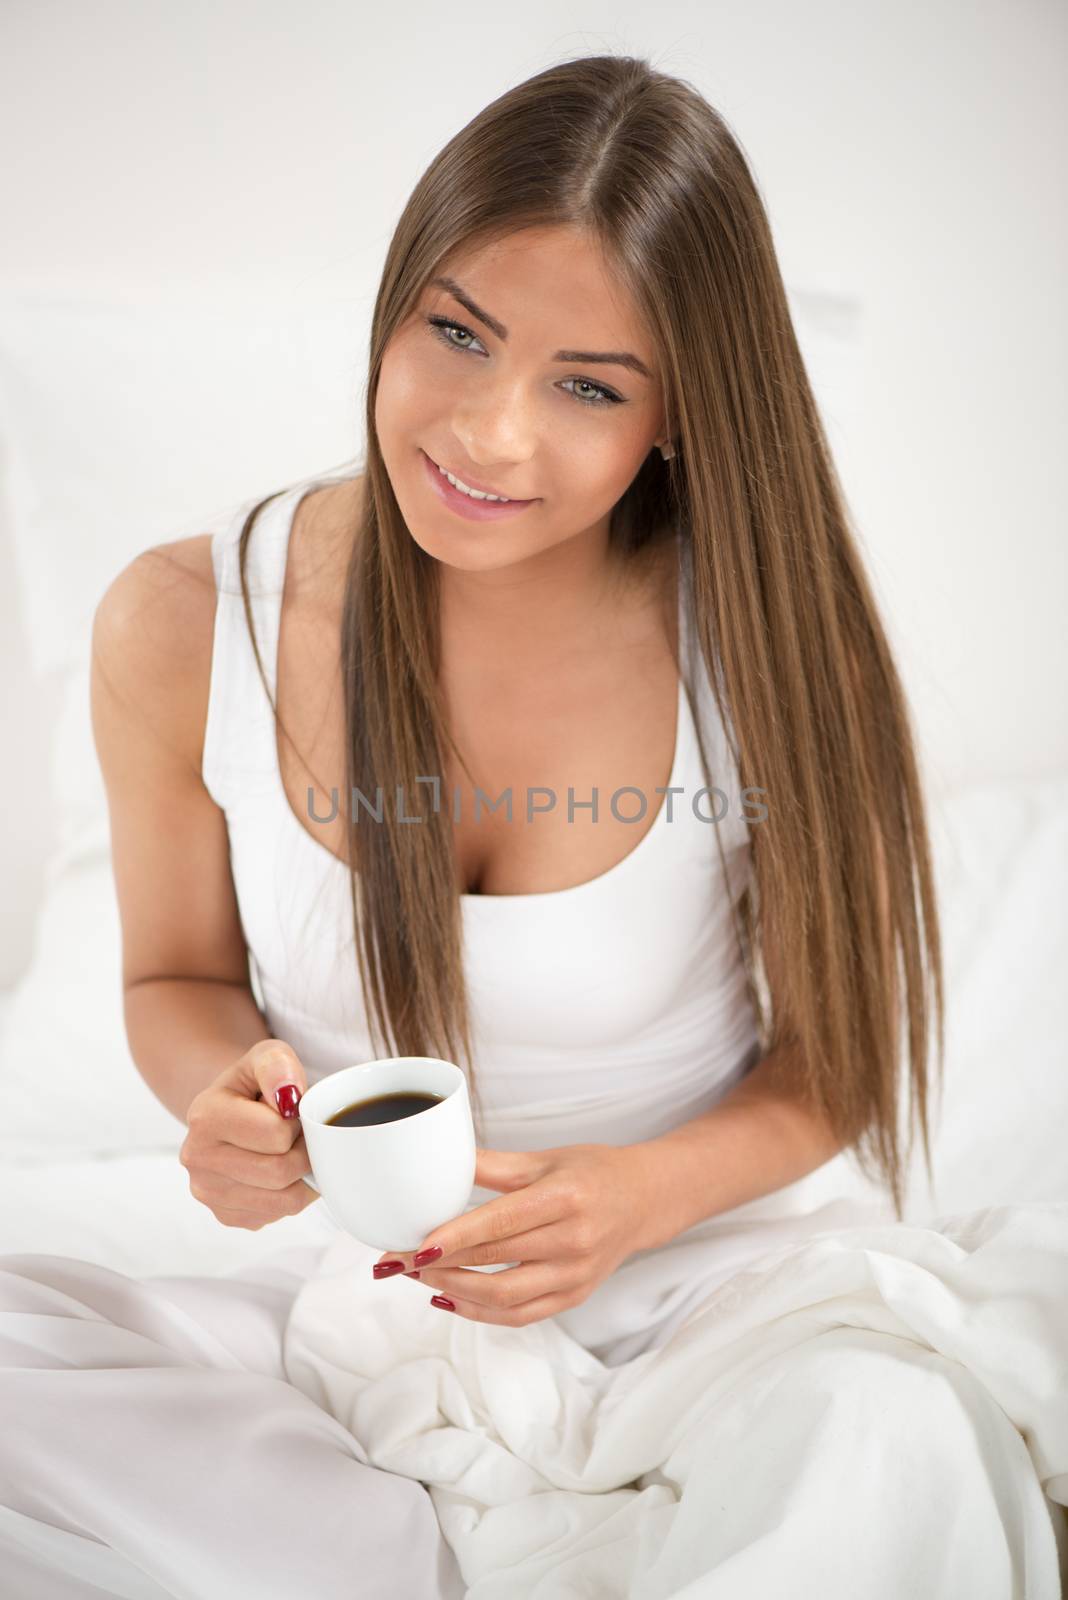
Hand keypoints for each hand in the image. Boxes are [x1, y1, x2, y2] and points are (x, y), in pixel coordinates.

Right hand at [180, 1040, 319, 1228]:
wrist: (231, 1110)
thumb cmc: (254, 1083)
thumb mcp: (267, 1056)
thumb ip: (278, 1065)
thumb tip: (289, 1095)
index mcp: (205, 1116)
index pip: (276, 1135)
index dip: (296, 1122)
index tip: (290, 1113)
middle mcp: (198, 1158)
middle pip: (280, 1172)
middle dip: (304, 1153)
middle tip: (302, 1136)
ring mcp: (208, 1192)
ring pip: (284, 1201)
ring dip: (302, 1177)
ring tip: (293, 1152)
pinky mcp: (225, 1215)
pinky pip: (277, 1215)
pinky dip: (291, 1196)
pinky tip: (280, 1172)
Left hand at [371, 1143, 656, 1325]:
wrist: (643, 1201)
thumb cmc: (592, 1172)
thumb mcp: (545, 1159)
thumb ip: (491, 1164)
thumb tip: (436, 1159)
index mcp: (566, 1198)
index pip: (501, 1222)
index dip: (455, 1236)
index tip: (415, 1244)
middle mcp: (574, 1241)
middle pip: (495, 1260)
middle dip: (439, 1263)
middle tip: (396, 1259)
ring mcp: (576, 1275)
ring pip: (504, 1296)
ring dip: (453, 1289)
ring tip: (416, 1276)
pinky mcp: (574, 1297)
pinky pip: (520, 1315)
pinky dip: (479, 1311)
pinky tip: (448, 1297)